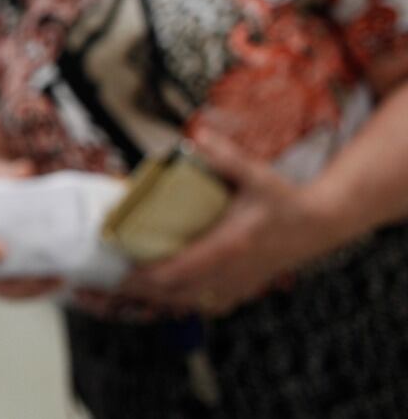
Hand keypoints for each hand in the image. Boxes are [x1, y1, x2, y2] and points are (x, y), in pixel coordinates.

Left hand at [115, 133, 340, 315]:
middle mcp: (234, 270)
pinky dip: (188, 301)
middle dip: (146, 289)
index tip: (123, 267)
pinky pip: (212, 303)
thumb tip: (198, 135)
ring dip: (164, 298)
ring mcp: (242, 282)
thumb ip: (226, 156)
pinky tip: (171, 293)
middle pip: (180, 292)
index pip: (182, 269)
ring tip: (135, 286)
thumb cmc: (284, 198)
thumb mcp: (256, 174)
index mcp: (231, 244)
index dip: (149, 274)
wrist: (321, 223)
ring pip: (194, 302)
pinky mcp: (248, 286)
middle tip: (117, 278)